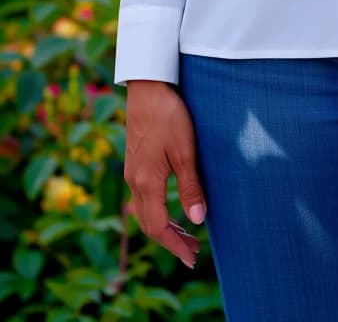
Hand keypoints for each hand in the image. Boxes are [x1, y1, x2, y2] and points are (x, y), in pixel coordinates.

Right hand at [123, 80, 207, 268]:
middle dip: (171, 241)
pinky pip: (144, 198)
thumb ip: (190, 187)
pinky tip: (172, 207)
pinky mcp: (135, 162)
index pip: (158, 228)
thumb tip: (197, 221)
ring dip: (165, 227)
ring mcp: (133, 172)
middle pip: (149, 224)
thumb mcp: (184, 152)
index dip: (175, 245)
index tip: (191, 258)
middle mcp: (135, 182)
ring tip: (187, 234)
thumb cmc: (168, 117)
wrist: (147, 88)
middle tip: (193, 252)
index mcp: (146, 183)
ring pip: (146, 212)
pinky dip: (159, 211)